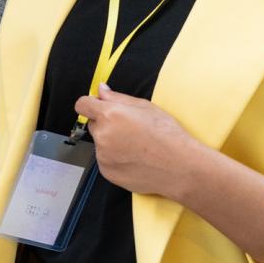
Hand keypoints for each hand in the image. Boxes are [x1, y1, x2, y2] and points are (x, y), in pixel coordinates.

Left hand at [73, 84, 202, 199]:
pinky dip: (116, 159)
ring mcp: (103, 156)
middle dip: (106, 124)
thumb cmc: (167, 135)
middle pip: (94, 125)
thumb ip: (118, 97)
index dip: (90, 104)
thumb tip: (101, 90)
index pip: (83, 105)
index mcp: (110, 115)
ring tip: (136, 147)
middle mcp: (102, 135)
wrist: (180, 166)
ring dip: (111, 143)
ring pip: (100, 144)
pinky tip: (135, 159)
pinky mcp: (107, 172)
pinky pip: (106, 160)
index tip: (97, 107)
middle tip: (130, 129)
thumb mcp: (145, 107)